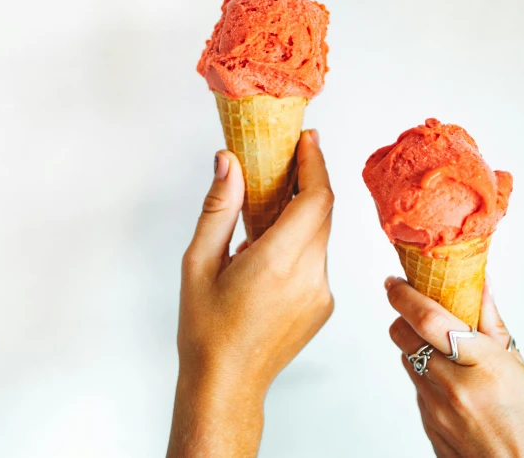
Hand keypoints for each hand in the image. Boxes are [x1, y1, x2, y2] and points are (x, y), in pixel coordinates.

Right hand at [167, 130, 333, 457]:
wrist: (226, 384)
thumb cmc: (205, 330)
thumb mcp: (198, 263)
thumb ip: (219, 208)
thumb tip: (228, 162)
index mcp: (277, 263)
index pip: (316, 199)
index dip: (315, 164)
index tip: (306, 140)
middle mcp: (309, 277)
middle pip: (322, 212)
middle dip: (308, 181)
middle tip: (284, 161)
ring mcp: (322, 293)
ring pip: (321, 236)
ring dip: (301, 215)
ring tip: (264, 214)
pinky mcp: (325, 304)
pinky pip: (318, 259)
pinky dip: (301, 243)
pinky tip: (270, 252)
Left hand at [387, 277, 523, 457]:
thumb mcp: (520, 367)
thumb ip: (492, 324)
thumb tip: (479, 285)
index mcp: (483, 365)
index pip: (429, 320)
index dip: (405, 296)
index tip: (395, 282)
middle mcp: (453, 387)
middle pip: (403, 336)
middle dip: (404, 317)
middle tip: (416, 309)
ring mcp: (435, 409)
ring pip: (406, 359)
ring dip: (416, 346)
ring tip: (443, 349)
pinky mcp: (427, 424)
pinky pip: (416, 387)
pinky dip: (426, 375)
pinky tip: (450, 381)